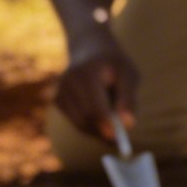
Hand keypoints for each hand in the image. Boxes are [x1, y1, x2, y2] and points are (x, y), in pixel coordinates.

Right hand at [54, 28, 139, 143]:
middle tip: (120, 138)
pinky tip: (100, 115)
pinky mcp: (57, 100)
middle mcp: (68, 81)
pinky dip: (90, 125)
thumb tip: (128, 124)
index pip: (94, 105)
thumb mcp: (128, 74)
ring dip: (98, 128)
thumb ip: (129, 98)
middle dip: (104, 129)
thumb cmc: (113, 64)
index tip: (117, 137)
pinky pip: (75, 122)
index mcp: (86, 72)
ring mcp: (60, 90)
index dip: (106, 123)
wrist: (88, 47)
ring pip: (80, 123)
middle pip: (87, 117)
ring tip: (113, 120)